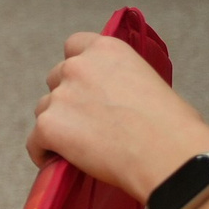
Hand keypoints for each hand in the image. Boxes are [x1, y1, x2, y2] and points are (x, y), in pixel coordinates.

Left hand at [26, 32, 208, 198]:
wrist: (169, 155)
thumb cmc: (173, 127)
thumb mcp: (151, 83)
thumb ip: (121, 81)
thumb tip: (111, 98)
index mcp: (106, 50)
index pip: (74, 46)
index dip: (78, 67)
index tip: (84, 84)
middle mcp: (78, 66)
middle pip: (56, 79)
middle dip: (68, 99)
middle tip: (88, 123)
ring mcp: (60, 96)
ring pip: (44, 110)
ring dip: (57, 125)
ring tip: (82, 147)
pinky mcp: (48, 125)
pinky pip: (35, 141)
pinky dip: (44, 152)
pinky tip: (60, 163)